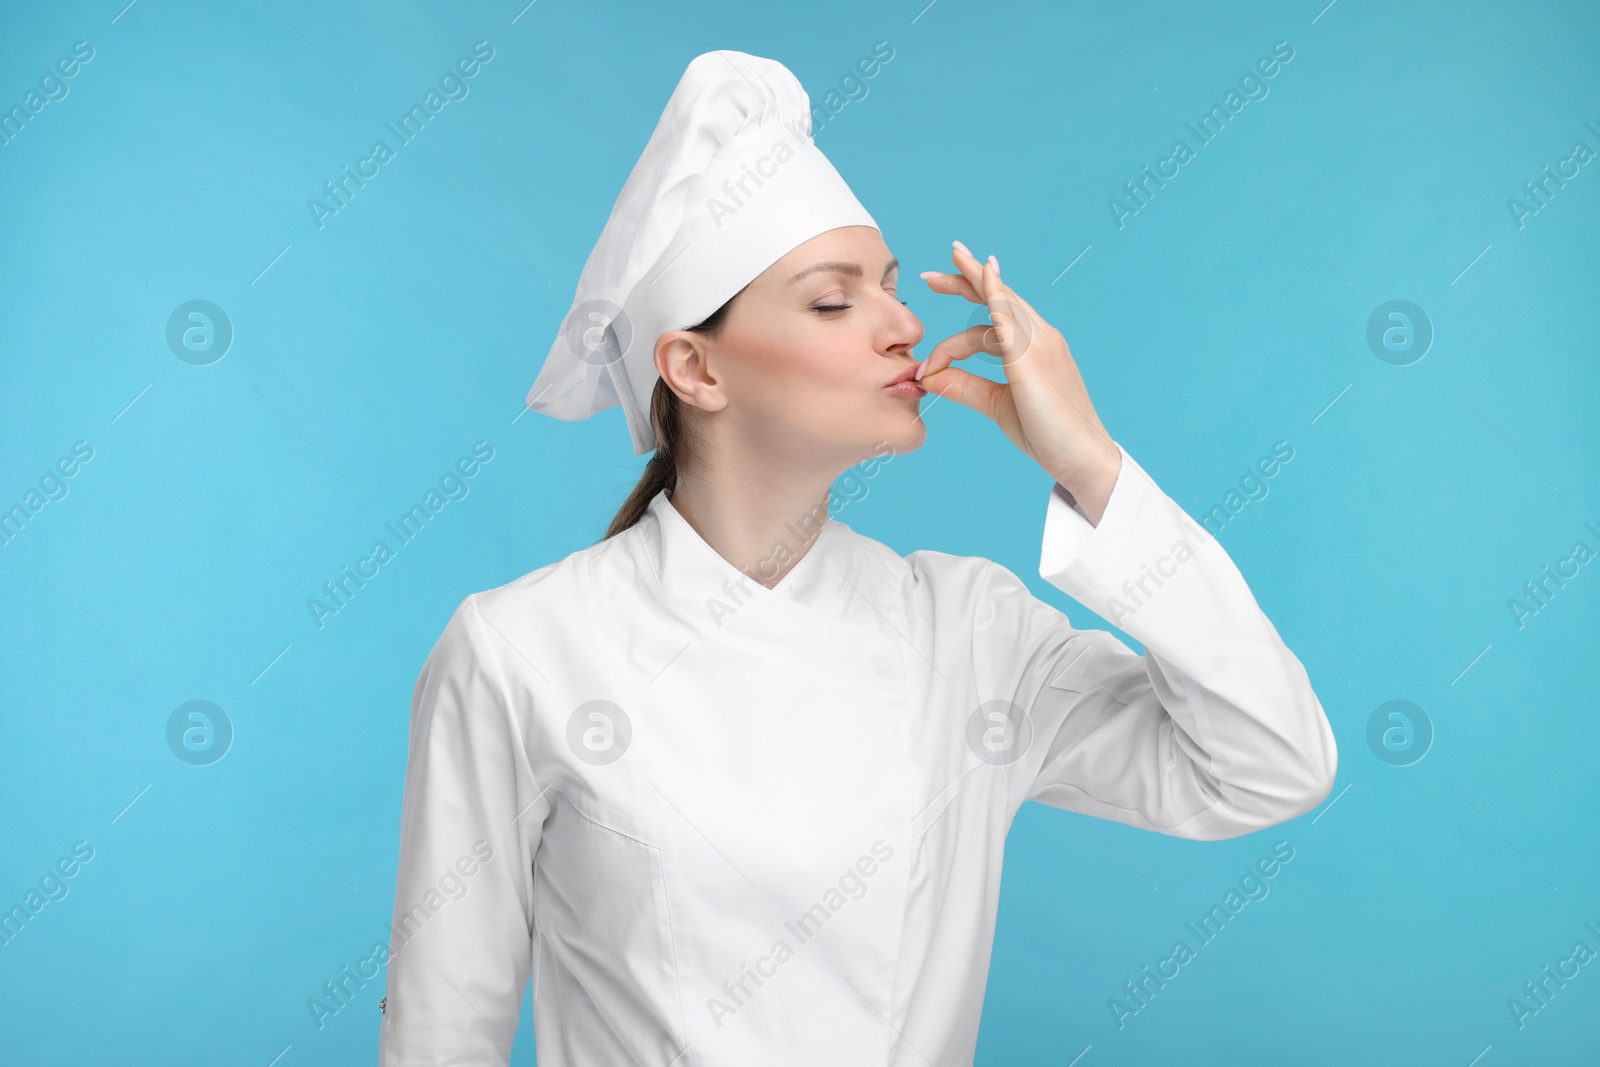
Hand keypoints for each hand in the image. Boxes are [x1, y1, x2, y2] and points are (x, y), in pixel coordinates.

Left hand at [917, 240, 1121, 522]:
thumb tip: (928, 377)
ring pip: (1001, 302)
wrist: (1082, 459)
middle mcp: (1041, 337)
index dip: (964, 313)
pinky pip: (1011, 318)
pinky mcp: (1032, 359)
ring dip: (969, 283)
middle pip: (999, 296)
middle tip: (928, 275)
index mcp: (1035, 347)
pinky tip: (982, 274)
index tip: (936, 305)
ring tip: (933, 277)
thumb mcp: (996, 403)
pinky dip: (994, 293)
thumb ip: (964, 386)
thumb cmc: (1047, 434)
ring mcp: (1040, 344)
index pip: (995, 315)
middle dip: (964, 280)